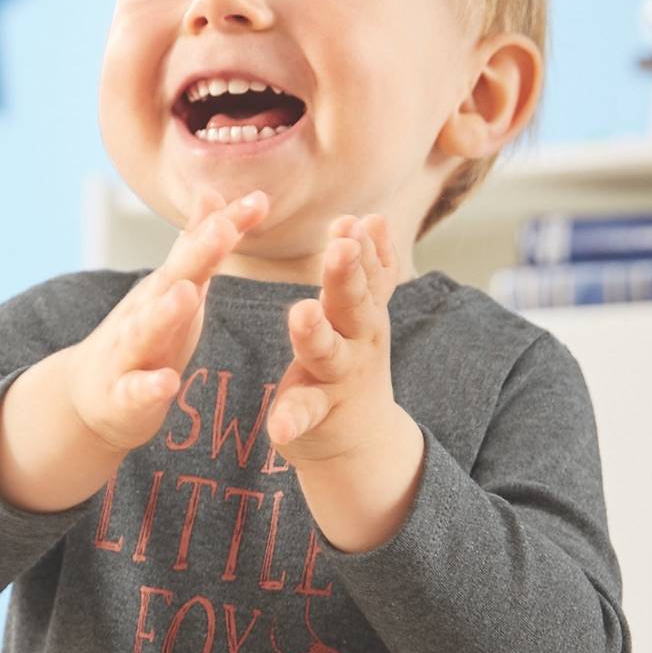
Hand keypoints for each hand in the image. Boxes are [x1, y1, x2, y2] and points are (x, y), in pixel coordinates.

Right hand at [65, 183, 268, 451]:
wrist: (90, 396)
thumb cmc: (146, 336)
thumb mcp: (174, 288)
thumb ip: (195, 244)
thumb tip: (211, 191)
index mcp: (166, 288)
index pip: (197, 250)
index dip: (226, 226)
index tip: (259, 202)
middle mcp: (145, 313)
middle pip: (172, 280)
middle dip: (197, 254)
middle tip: (223, 229)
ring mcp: (130, 353)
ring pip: (147, 329)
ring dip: (165, 312)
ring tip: (187, 294)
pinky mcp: (123, 396)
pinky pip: (136, 391)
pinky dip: (150, 386)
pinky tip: (168, 383)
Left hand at [270, 213, 404, 460]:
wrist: (363, 435)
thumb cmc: (353, 357)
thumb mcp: (363, 310)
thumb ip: (368, 268)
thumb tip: (373, 217)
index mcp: (360, 309)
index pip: (365, 272)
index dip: (362, 248)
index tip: (355, 221)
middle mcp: (357, 340)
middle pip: (353, 303)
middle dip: (347, 274)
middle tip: (341, 247)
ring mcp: (338, 377)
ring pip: (329, 353)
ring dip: (316, 333)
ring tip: (301, 312)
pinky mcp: (317, 413)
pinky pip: (304, 414)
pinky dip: (291, 419)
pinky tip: (278, 428)